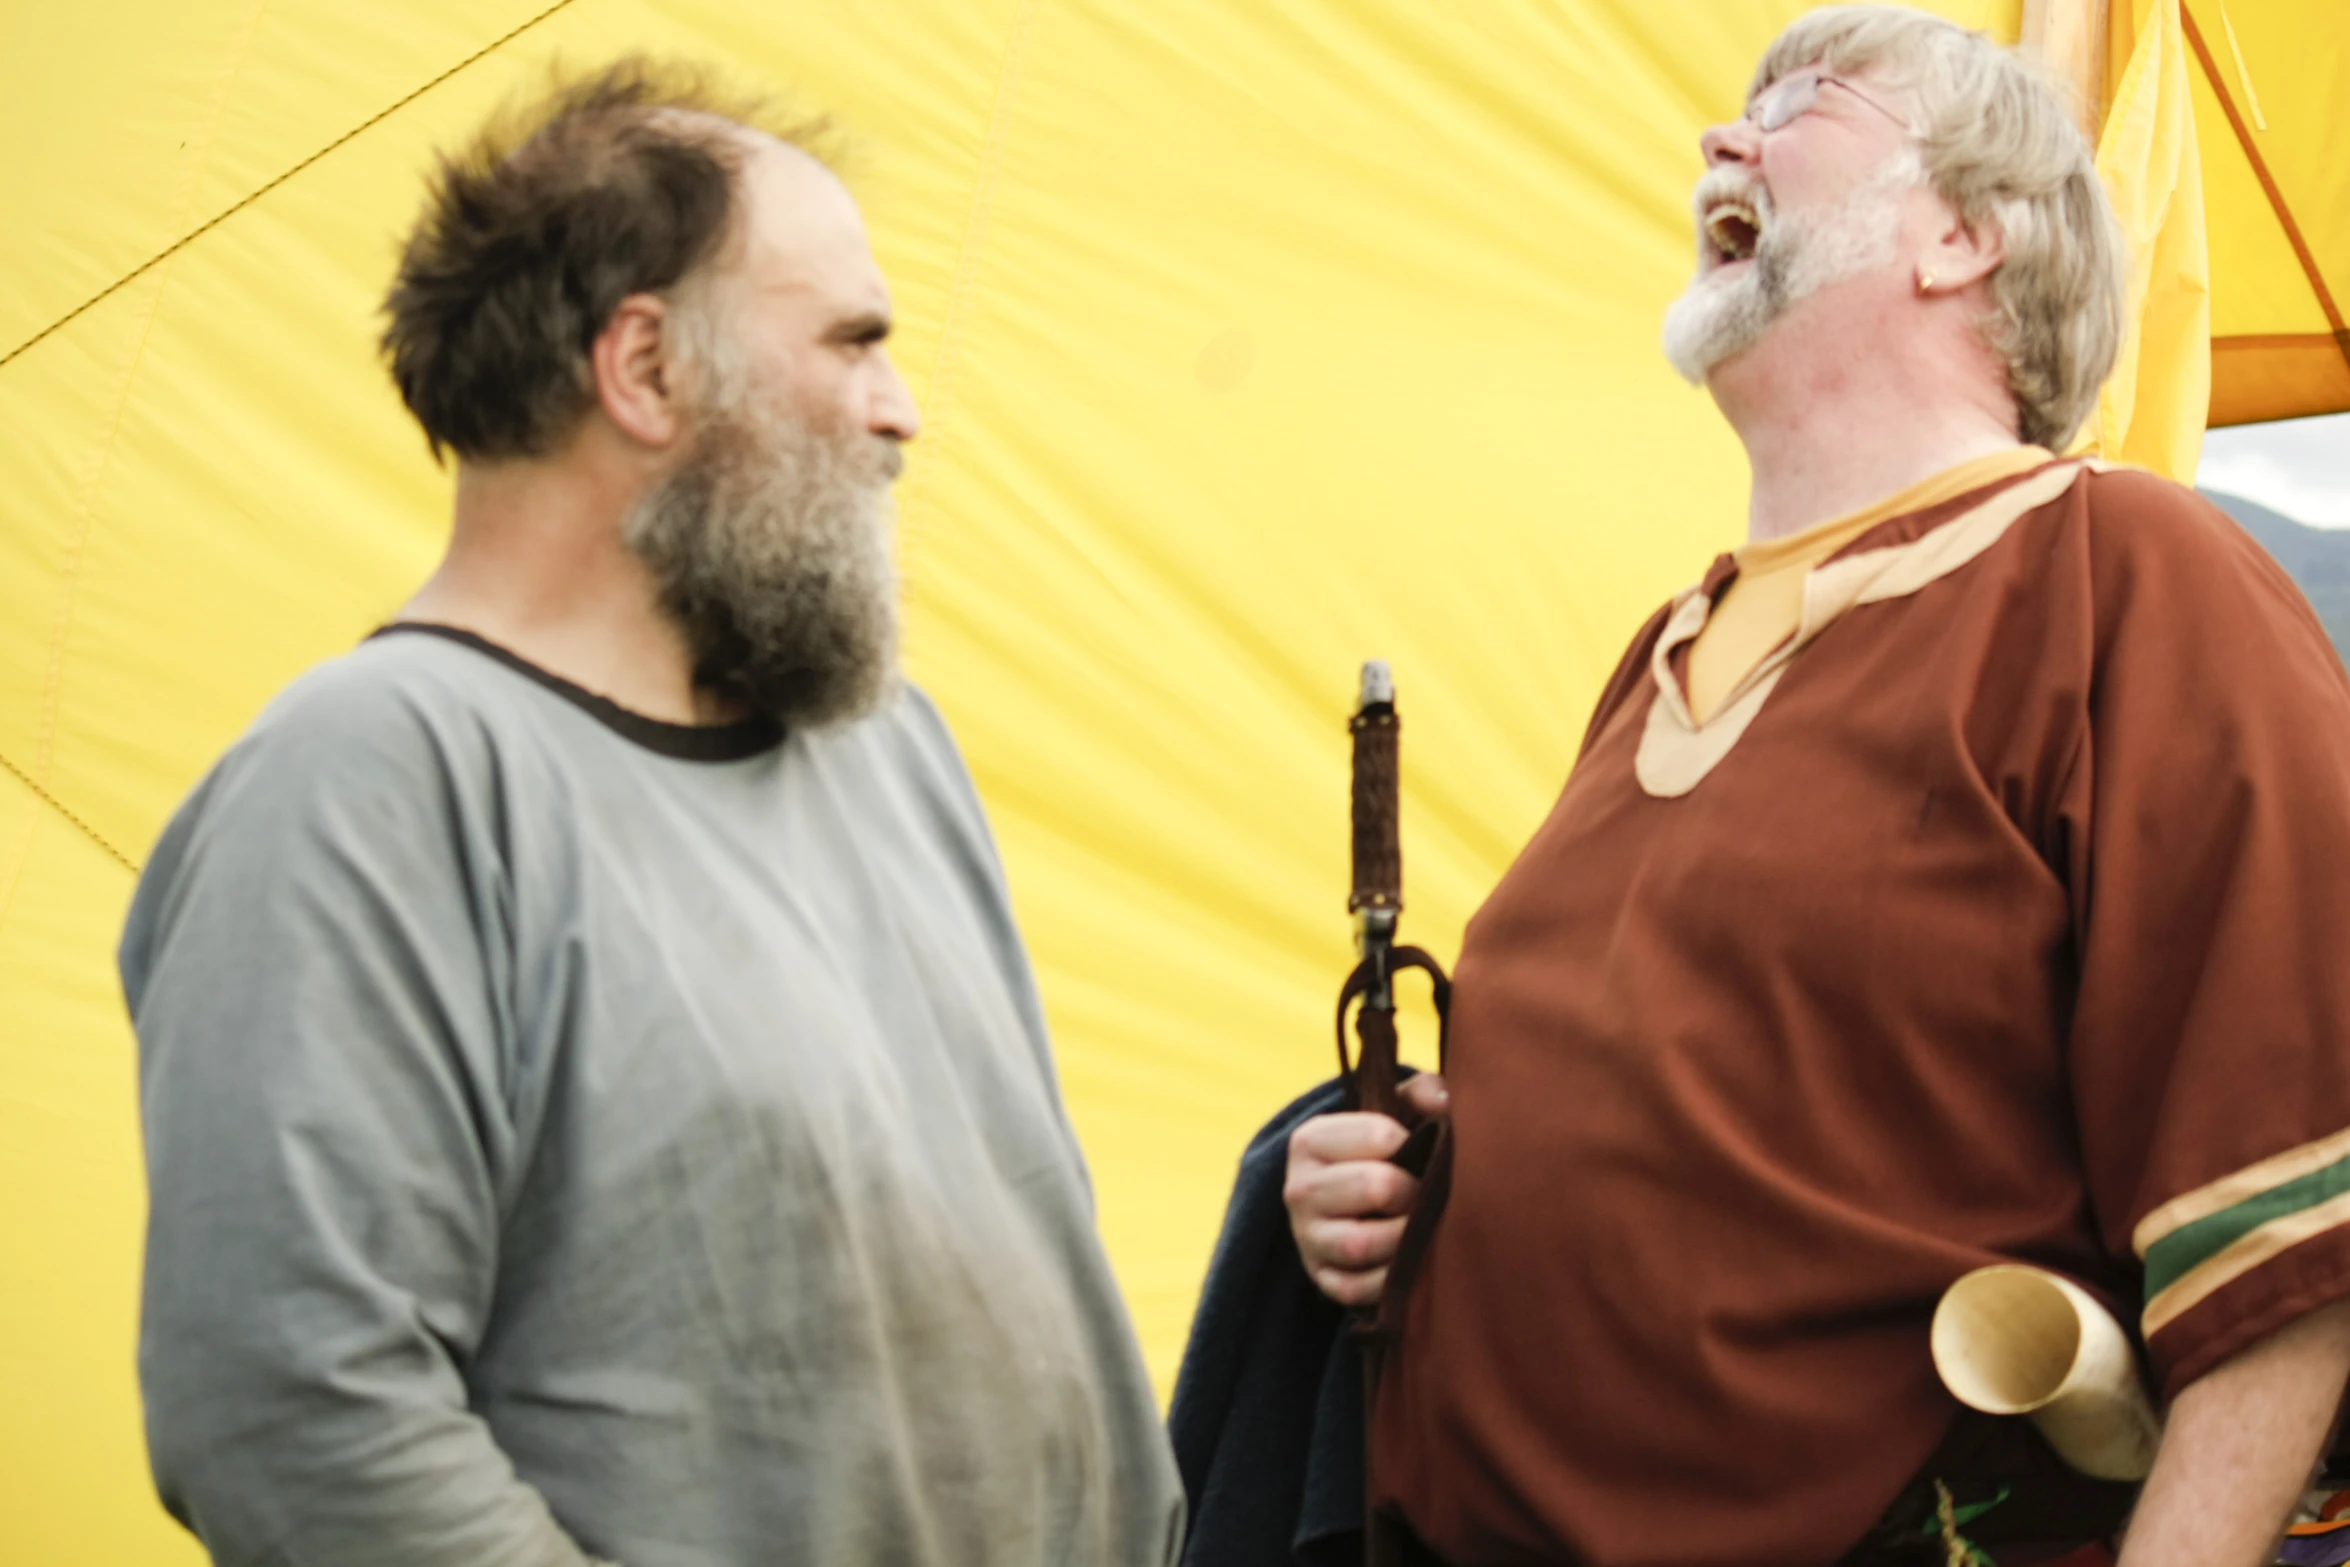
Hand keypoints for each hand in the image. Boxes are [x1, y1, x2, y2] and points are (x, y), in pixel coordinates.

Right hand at [1283, 1073, 1448, 1306]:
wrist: (1351, 1200)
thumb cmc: (1381, 1150)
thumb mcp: (1393, 1112)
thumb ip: (1420, 1094)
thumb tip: (1441, 1100)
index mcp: (1311, 1140)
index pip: (1381, 1135)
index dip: (1414, 1142)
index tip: (1418, 1147)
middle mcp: (1299, 1189)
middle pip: (1375, 1187)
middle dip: (1413, 1190)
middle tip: (1425, 1191)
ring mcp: (1307, 1238)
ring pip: (1361, 1244)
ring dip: (1403, 1237)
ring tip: (1419, 1225)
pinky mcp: (1321, 1279)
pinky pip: (1359, 1289)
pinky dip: (1390, 1279)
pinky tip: (1407, 1262)